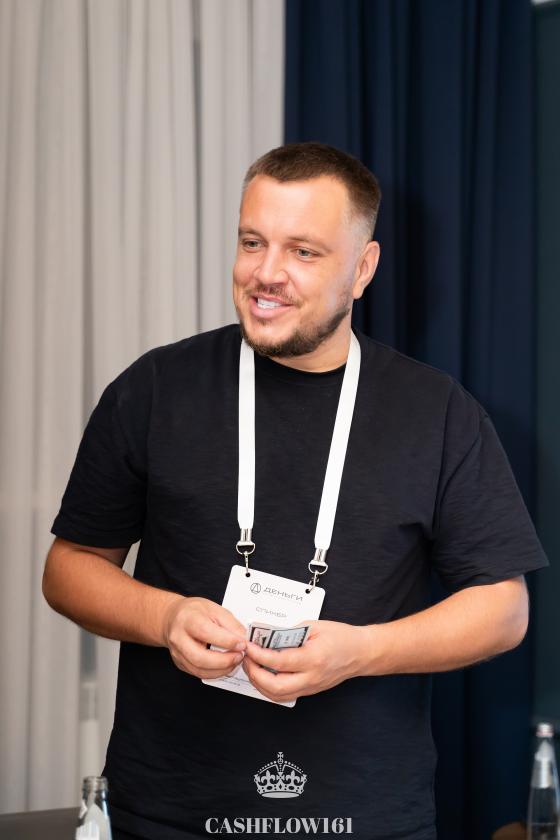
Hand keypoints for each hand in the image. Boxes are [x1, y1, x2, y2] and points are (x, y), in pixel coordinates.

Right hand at [162, 596, 246, 678]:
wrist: (173, 617)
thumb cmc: (194, 612)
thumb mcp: (215, 609)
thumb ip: (230, 624)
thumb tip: (244, 639)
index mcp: (188, 619)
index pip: (206, 632)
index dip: (226, 641)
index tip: (242, 643)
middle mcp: (179, 638)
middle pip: (200, 657)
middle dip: (224, 661)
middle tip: (240, 656)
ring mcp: (177, 653)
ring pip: (199, 670)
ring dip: (221, 670)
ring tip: (235, 661)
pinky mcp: (180, 663)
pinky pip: (198, 673)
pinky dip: (215, 672)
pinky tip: (225, 665)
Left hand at [242, 620, 368, 702]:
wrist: (361, 653)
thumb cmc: (341, 637)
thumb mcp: (313, 626)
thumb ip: (288, 631)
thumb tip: (265, 633)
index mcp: (313, 658)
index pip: (279, 661)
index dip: (259, 655)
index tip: (248, 646)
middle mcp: (311, 677)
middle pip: (275, 687)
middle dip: (254, 674)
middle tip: (247, 658)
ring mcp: (310, 687)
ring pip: (277, 696)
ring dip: (259, 683)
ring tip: (252, 666)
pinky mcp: (309, 691)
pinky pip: (284, 695)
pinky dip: (269, 687)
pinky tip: (264, 674)